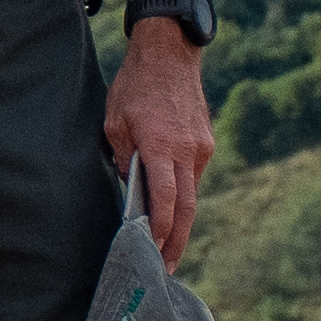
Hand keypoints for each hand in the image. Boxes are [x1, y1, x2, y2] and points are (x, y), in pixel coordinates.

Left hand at [101, 27, 213, 262]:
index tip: (154, 251)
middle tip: (165, 267)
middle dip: (177, 241)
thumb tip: (131, 190)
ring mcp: (201, 147)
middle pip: (187, 207)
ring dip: (180, 219)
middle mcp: (187, 150)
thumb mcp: (115, 122)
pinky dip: (181, 193)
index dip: (162, 229)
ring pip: (191, 193)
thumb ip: (124, 158)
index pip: (166, 198)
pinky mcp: (205, 142)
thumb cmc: (135, 86)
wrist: (169, 54)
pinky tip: (169, 206)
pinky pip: (192, 175)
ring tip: (164, 243)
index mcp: (162, 145)